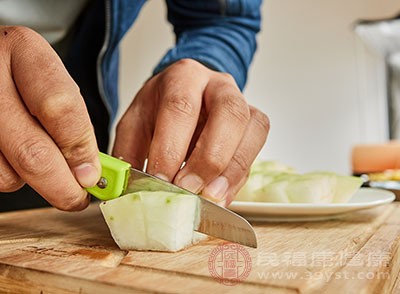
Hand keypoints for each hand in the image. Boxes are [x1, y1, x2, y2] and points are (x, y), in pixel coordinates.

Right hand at [0, 26, 99, 209]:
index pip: (60, 109)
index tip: (92, 176)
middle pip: (31, 151)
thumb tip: (88, 173)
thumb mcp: (50, 80)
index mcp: (25, 51)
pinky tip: (13, 154)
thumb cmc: (22, 73)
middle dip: (62, 186)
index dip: (79, 150)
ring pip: (6, 173)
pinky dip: (9, 175)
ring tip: (37, 156)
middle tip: (76, 197)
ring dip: (30, 179)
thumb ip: (71, 120)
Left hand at [113, 59, 268, 205]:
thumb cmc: (160, 109)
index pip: (180, 107)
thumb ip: (128, 153)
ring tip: (210, 196)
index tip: (160, 180)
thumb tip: (127, 190)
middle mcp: (219, 85)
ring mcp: (243, 102)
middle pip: (228, 113)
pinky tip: (220, 194)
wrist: (186, 95)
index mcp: (183, 76)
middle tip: (188, 189)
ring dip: (232, 169)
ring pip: (253, 129)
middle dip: (208, 157)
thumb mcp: (135, 123)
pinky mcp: (254, 124)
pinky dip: (239, 177)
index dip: (171, 147)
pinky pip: (256, 150)